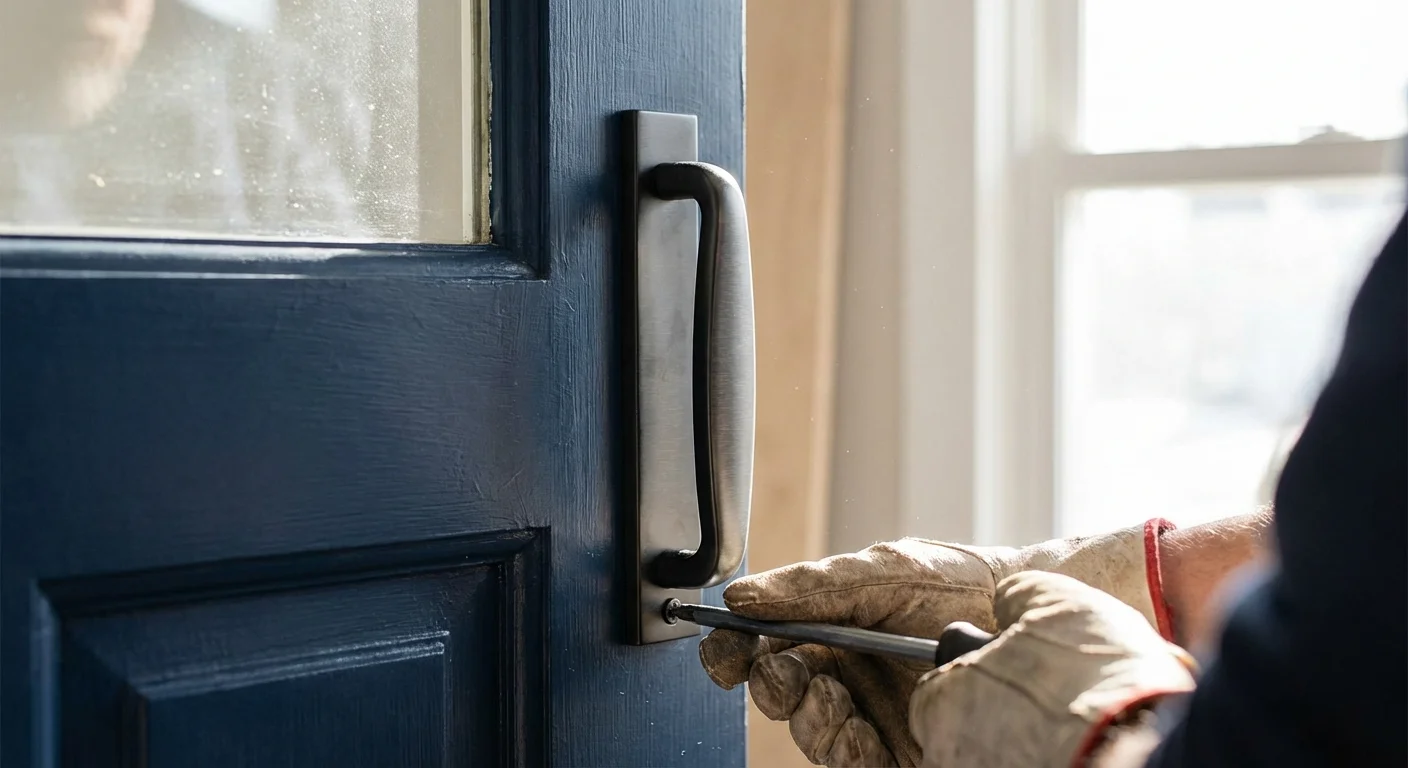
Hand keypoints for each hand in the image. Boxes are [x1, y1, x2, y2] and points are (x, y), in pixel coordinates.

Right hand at [697, 521, 1174, 766]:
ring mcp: (871, 710)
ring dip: (808, 721)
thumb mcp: (888, 569)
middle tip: (783, 674)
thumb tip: (744, 594)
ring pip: (812, 731)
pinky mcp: (901, 748)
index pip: (764, 640)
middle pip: (780, 690)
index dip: (735, 648)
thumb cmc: (961, 581)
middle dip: (772, 686)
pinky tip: (857, 737)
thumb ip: (816, 584)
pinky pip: (855, 762)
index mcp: (829, 623)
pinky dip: (846, 753)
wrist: (1032, 616)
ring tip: (831, 703)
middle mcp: (844, 669)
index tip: (722, 652)